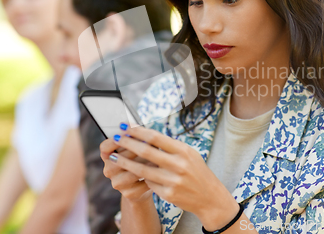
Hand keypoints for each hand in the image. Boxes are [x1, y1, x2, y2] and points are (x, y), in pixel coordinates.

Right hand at [100, 123, 156, 203]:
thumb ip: (135, 138)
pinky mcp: (128, 194)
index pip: (105, 147)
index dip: (116, 140)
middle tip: (152, 145)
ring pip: (133, 170)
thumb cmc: (142, 160)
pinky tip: (159, 172)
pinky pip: (142, 182)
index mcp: (108, 156)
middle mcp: (108, 170)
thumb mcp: (137, 148)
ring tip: (158, 158)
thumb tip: (136, 126)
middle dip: (138, 150)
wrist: (143, 187)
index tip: (128, 133)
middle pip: (122, 157)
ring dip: (147, 163)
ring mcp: (117, 183)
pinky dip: (152, 176)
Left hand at [109, 125, 239, 228]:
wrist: (209, 197)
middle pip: (146, 151)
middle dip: (127, 143)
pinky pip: (149, 183)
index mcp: (183, 151)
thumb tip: (145, 135)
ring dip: (124, 162)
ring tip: (113, 157)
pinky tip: (134, 173)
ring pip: (142, 169)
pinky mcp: (168, 194)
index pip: (156, 137)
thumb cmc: (196, 171)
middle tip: (115, 138)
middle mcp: (179, 165)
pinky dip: (141, 177)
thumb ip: (169, 146)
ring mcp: (173, 180)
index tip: (126, 127)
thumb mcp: (188, 154)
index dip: (138, 131)